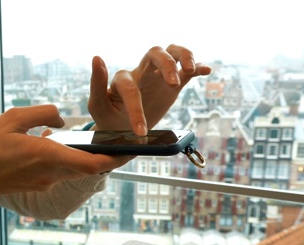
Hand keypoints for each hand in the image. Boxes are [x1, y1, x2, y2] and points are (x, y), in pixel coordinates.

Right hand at [0, 105, 132, 198]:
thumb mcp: (13, 117)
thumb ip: (44, 113)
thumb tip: (62, 119)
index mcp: (47, 155)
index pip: (92, 164)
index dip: (115, 159)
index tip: (132, 152)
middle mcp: (50, 173)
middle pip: (88, 168)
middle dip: (107, 157)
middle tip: (123, 144)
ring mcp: (43, 182)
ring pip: (72, 169)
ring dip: (82, 157)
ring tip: (88, 140)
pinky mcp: (36, 185)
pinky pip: (57, 171)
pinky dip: (62, 159)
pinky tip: (48, 144)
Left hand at [88, 44, 211, 134]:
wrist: (121, 130)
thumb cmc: (108, 118)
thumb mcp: (97, 106)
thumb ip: (97, 84)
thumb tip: (97, 57)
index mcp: (123, 79)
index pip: (131, 88)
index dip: (136, 110)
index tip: (141, 132)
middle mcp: (141, 73)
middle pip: (155, 53)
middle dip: (166, 65)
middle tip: (173, 84)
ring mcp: (157, 77)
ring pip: (172, 53)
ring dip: (184, 56)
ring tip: (191, 69)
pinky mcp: (171, 85)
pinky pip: (186, 72)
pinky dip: (198, 67)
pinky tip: (206, 70)